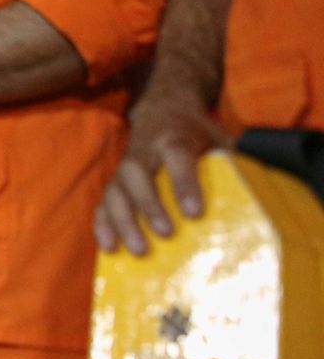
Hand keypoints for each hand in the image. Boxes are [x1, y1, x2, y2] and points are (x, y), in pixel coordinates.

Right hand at [94, 92, 230, 255]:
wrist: (161, 109)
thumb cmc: (194, 130)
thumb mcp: (216, 135)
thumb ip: (229, 157)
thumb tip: (255, 189)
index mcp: (173, 137)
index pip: (176, 157)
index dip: (184, 184)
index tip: (194, 213)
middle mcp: (144, 150)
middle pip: (137, 174)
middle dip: (148, 205)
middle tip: (165, 234)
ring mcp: (125, 166)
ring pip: (115, 190)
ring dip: (123, 221)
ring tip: (138, 249)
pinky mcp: (114, 181)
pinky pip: (103, 202)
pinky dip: (103, 225)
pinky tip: (109, 247)